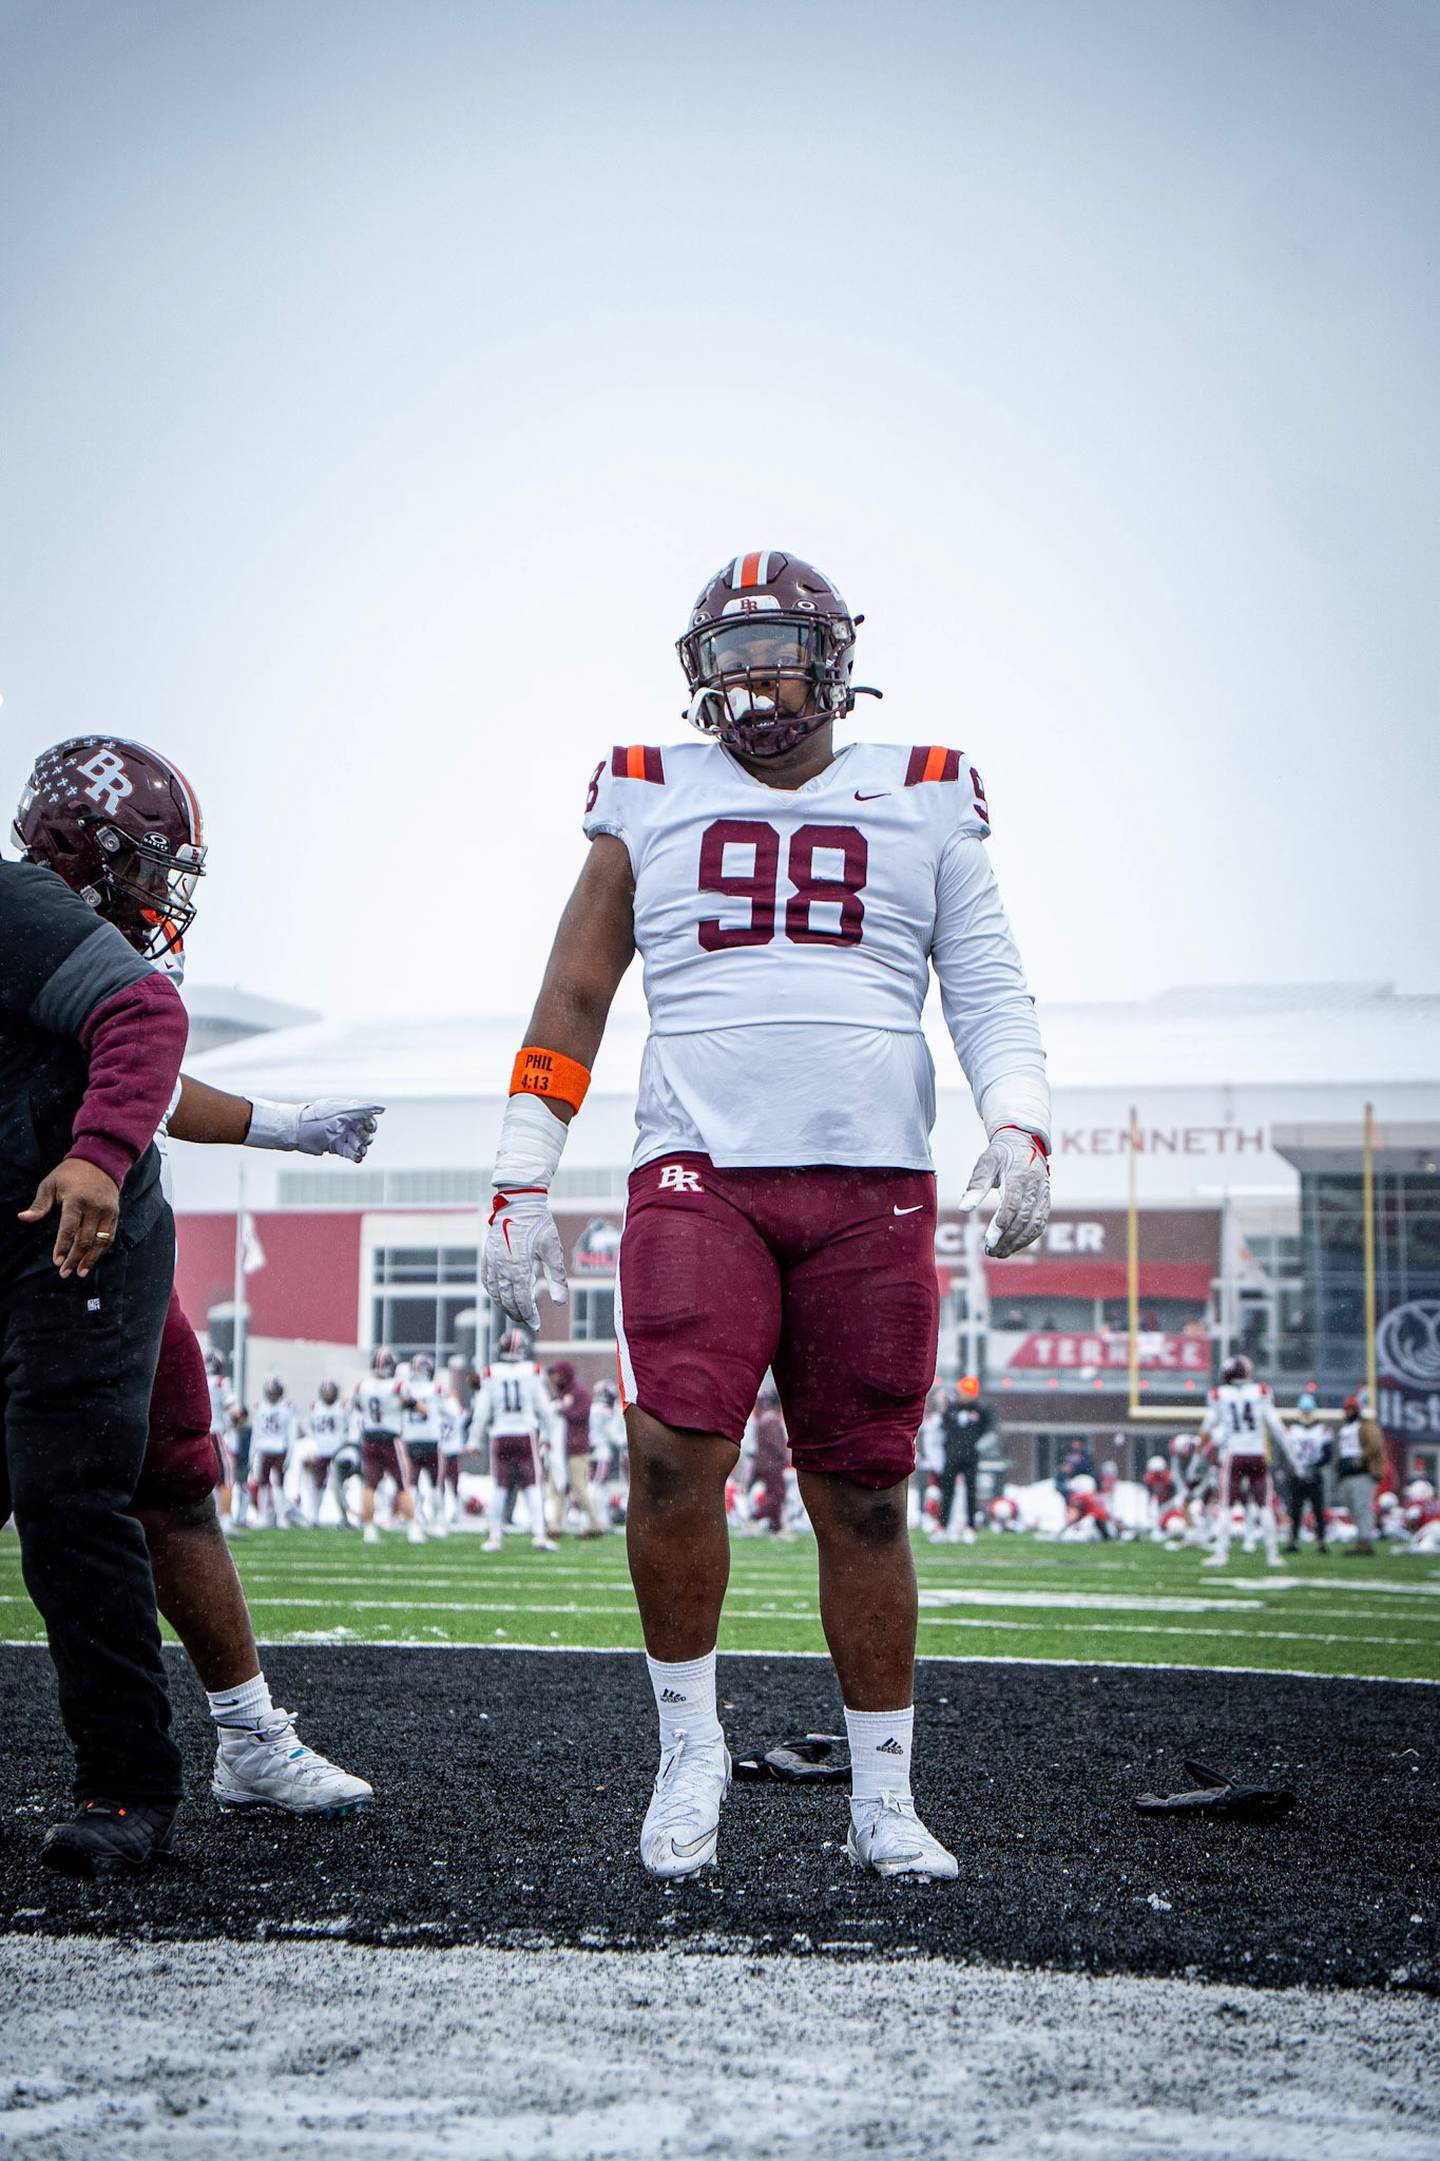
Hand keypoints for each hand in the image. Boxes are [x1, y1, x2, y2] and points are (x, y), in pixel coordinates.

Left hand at [18, 1156, 120, 1277]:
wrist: (100, 1162)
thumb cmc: (69, 1174)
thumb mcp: (50, 1184)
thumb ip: (39, 1204)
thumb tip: (23, 1218)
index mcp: (77, 1199)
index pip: (69, 1228)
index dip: (63, 1246)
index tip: (56, 1261)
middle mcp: (95, 1207)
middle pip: (85, 1239)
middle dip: (74, 1258)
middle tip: (64, 1272)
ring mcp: (108, 1211)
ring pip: (100, 1241)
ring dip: (90, 1259)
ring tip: (80, 1272)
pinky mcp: (115, 1214)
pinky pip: (109, 1237)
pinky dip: (101, 1250)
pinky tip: (91, 1260)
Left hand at [294, 1100, 383, 1160]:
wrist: (297, 1130)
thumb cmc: (318, 1117)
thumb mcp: (341, 1111)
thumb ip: (362, 1109)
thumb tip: (381, 1109)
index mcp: (350, 1113)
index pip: (368, 1119)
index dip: (371, 1124)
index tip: (368, 1127)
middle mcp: (348, 1125)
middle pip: (366, 1133)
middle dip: (366, 1137)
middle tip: (359, 1140)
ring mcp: (342, 1137)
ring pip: (360, 1144)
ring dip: (362, 1148)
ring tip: (359, 1150)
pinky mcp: (337, 1148)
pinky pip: (351, 1153)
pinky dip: (356, 1156)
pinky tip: (357, 1157)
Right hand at [481, 1188, 567, 1329]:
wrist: (519, 1202)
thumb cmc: (539, 1224)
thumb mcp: (553, 1249)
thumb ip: (557, 1278)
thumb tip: (560, 1303)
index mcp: (519, 1264)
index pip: (521, 1298)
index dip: (528, 1314)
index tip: (536, 1324)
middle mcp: (501, 1264)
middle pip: (507, 1298)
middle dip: (517, 1313)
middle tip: (528, 1322)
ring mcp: (491, 1260)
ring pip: (495, 1291)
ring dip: (505, 1305)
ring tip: (516, 1313)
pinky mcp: (487, 1254)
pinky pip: (487, 1280)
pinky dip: (493, 1292)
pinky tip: (501, 1297)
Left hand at [959, 1126, 1049, 1257]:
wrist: (1024, 1141)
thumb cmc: (1001, 1154)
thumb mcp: (985, 1163)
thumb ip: (976, 1186)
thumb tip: (964, 1208)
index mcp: (1019, 1176)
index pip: (1012, 1206)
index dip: (1001, 1225)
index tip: (988, 1241)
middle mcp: (1035, 1187)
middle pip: (1023, 1219)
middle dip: (1007, 1239)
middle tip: (990, 1251)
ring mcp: (1043, 1194)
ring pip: (1034, 1225)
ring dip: (1018, 1242)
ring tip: (1000, 1253)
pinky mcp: (1046, 1201)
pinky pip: (1040, 1223)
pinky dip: (1028, 1238)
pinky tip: (1014, 1246)